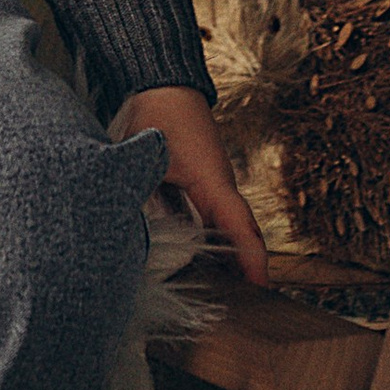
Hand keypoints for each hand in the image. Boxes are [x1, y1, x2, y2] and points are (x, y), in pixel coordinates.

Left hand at [115, 85, 269, 287]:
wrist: (165, 82)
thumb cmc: (159, 113)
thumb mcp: (149, 154)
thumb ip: (140, 190)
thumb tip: (127, 228)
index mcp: (213, 180)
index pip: (240, 224)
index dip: (250, 257)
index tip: (262, 286)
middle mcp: (220, 185)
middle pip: (242, 233)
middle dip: (249, 268)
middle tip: (252, 307)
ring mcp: (214, 185)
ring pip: (229, 227)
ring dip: (234, 257)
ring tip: (233, 296)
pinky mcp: (203, 183)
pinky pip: (215, 218)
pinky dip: (217, 241)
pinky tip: (204, 262)